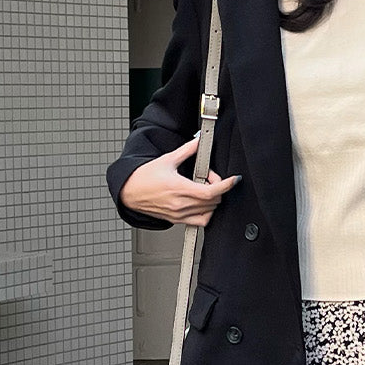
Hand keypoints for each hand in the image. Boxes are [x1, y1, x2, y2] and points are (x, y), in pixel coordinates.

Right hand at [119, 135, 241, 226]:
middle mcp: (180, 204)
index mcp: (179, 188)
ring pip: (209, 212)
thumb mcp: (167, 160)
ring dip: (212, 200)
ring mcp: (180, 214)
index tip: (234, 180)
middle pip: (213, 201)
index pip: (210, 192)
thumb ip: (186, 151)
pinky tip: (201, 202)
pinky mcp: (178, 221)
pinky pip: (200, 221)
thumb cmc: (144, 177)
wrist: (130, 192)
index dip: (225, 186)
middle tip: (209, 177)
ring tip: (204, 189)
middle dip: (217, 188)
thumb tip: (199, 142)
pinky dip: (206, 213)